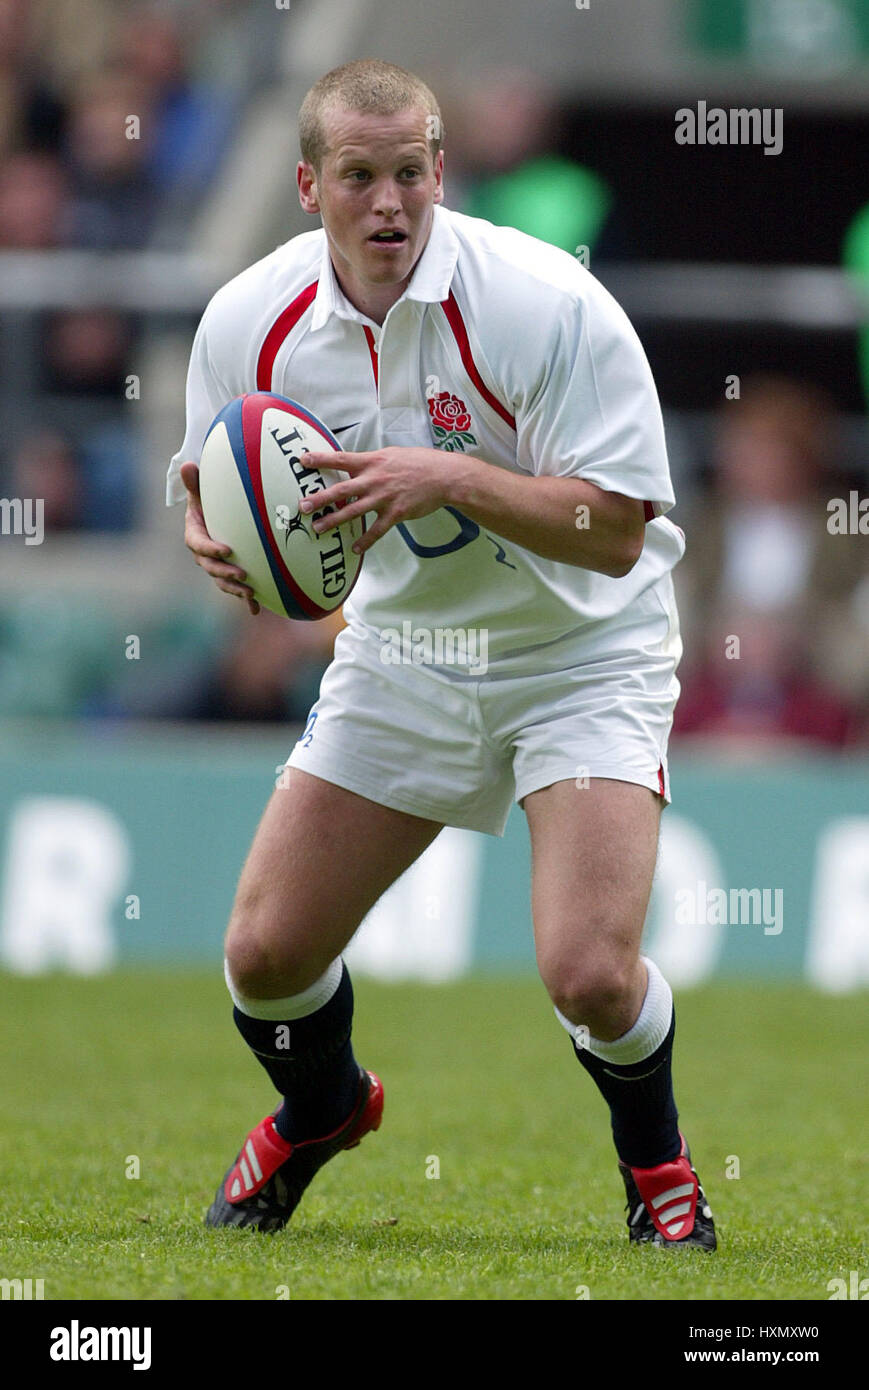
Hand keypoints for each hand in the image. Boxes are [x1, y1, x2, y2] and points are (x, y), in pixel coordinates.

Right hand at [180, 461, 259, 614]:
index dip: (210, 549)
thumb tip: (188, 464)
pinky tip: (256, 610)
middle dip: (225, 573)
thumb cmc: (210, 499)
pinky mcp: (229, 573)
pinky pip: (236, 590)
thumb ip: (196, 483)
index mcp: (195, 534)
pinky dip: (246, 602)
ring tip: (250, 593)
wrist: (218, 513)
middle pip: (211, 567)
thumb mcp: (203, 491)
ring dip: (235, 589)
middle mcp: (203, 554)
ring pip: (222, 581)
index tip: (226, 550)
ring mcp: (216, 565)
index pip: (199, 544)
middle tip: (242, 574)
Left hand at [301, 446, 452, 554]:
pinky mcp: (396, 513)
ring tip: (318, 529)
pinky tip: (354, 549)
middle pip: (342, 489)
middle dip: (321, 498)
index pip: (341, 459)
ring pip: (354, 511)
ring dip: (334, 521)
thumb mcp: (391, 455)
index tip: (302, 460)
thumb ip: (370, 462)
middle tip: (303, 506)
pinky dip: (365, 541)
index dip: (321, 459)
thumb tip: (352, 465)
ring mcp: (385, 497)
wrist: (444, 476)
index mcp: (372, 461)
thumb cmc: (418, 463)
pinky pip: (377, 530)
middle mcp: (375, 479)